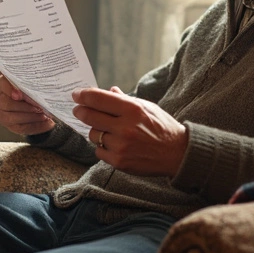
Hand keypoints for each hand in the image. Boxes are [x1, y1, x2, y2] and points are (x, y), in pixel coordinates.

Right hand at [0, 75, 54, 135]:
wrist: (44, 102)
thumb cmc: (38, 88)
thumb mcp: (38, 82)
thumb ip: (36, 82)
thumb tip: (43, 87)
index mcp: (6, 83)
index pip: (1, 83)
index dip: (9, 89)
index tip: (19, 95)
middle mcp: (1, 98)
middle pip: (3, 102)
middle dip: (22, 106)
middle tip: (38, 107)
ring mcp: (4, 113)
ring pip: (9, 117)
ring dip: (29, 117)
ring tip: (44, 115)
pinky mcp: (12, 125)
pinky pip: (21, 128)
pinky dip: (36, 126)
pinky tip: (48, 122)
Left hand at [71, 86, 188, 176]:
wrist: (177, 154)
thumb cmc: (162, 128)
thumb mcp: (147, 107)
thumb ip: (126, 100)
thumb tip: (109, 91)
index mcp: (132, 109)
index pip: (98, 98)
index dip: (82, 95)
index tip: (76, 95)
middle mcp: (125, 127)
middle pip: (89, 116)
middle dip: (80, 111)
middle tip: (78, 109)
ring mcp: (121, 145)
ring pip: (93, 135)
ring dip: (96, 131)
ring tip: (106, 130)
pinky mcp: (119, 161)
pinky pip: (99, 151)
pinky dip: (103, 147)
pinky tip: (114, 144)